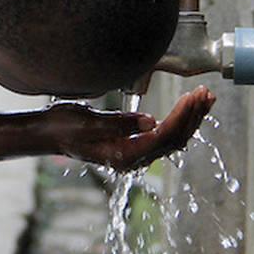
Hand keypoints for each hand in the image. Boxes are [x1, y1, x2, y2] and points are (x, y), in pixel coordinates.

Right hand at [56, 86, 215, 171]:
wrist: (47, 134)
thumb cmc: (63, 126)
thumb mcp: (88, 122)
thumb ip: (120, 123)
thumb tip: (151, 121)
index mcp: (123, 155)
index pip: (163, 136)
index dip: (182, 116)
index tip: (193, 95)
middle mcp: (132, 159)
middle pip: (174, 140)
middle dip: (193, 116)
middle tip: (206, 93)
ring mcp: (134, 154)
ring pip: (173, 139)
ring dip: (191, 118)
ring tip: (205, 97)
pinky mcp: (134, 146)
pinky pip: (165, 136)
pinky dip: (180, 120)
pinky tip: (189, 107)